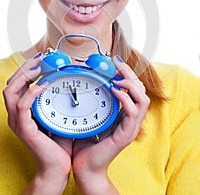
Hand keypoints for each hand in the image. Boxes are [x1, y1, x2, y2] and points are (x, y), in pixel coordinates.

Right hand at [2, 55, 71, 193]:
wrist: (58, 166)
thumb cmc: (58, 142)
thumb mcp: (56, 115)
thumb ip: (56, 99)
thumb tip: (69, 80)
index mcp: (21, 111)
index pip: (15, 84)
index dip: (26, 68)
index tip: (41, 58)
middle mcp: (15, 115)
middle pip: (9, 84)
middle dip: (24, 68)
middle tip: (40, 58)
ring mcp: (18, 122)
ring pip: (9, 91)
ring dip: (24, 76)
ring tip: (39, 68)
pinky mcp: (25, 129)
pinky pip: (22, 106)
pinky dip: (31, 93)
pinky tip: (43, 85)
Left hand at [72, 56, 149, 193]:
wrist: (85, 166)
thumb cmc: (86, 142)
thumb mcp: (92, 116)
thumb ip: (94, 101)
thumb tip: (85, 81)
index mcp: (124, 114)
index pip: (134, 89)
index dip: (127, 73)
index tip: (115, 62)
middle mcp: (131, 119)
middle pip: (141, 90)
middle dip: (130, 73)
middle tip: (116, 63)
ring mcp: (130, 128)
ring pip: (143, 99)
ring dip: (130, 84)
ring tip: (116, 77)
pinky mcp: (125, 135)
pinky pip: (133, 112)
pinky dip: (125, 98)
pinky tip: (113, 90)